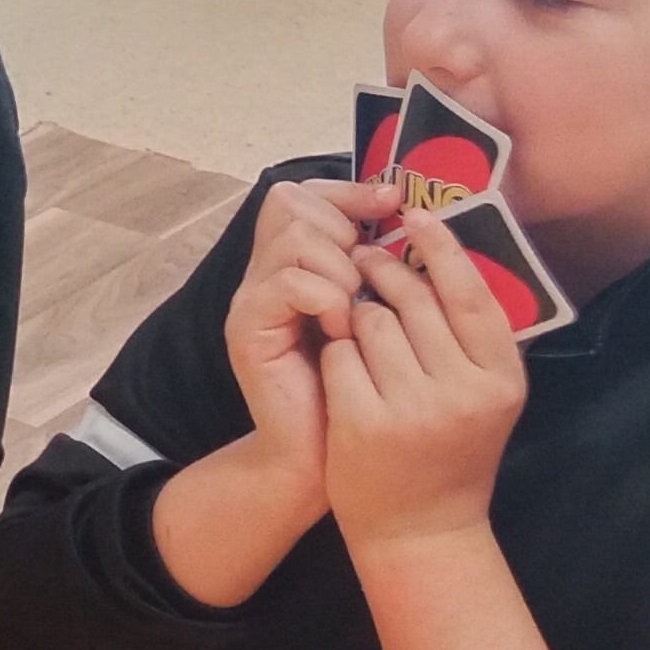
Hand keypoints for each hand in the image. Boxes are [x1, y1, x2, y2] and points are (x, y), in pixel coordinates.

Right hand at [219, 178, 382, 485]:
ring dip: (340, 268)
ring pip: (294, 238)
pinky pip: (288, 284)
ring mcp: (251, 300)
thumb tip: (402, 207)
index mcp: (295, 266)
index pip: (304, 192)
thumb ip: (378, 267)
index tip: (392, 204)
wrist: (325, 460)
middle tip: (364, 279)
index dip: (347, 190)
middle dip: (342, 229)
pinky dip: (325, 299)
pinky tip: (341, 330)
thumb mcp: (378, 317)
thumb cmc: (363, 393)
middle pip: (291, 202)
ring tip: (355, 310)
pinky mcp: (248, 330)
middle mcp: (264, 274)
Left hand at [320, 208, 530, 557]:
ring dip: (355, 315)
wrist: (419, 528)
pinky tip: (342, 369)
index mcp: (501, 377)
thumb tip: (446, 254)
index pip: (471, 293)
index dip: (443, 248)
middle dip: (381, 273)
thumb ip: (471, 335)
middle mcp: (464, 391)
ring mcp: (414, 409)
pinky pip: (338, 354)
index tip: (417, 216)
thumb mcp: (481, 394)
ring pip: (368, 319)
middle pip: (412, 298)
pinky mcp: (365, 424)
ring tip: (357, 328)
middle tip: (364, 260)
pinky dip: (334, 353)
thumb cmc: (450, 449)